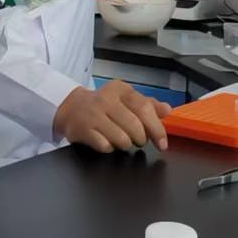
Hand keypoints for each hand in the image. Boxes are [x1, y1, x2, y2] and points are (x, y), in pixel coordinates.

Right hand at [54, 80, 169, 153]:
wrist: (70, 107)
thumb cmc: (104, 105)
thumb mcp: (125, 99)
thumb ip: (148, 104)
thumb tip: (167, 110)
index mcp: (121, 90)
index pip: (144, 108)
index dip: (156, 128)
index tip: (162, 143)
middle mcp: (106, 99)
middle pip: (135, 127)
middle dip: (140, 139)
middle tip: (137, 140)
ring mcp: (93, 115)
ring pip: (122, 139)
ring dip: (125, 144)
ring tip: (121, 138)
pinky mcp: (83, 130)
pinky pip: (105, 146)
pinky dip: (109, 147)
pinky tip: (106, 140)